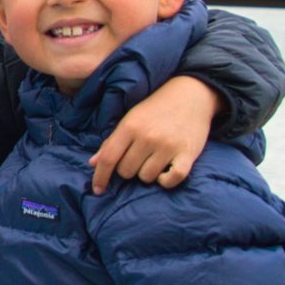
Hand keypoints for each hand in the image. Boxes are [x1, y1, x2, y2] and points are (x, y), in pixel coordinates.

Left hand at [91, 76, 221, 194]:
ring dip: (148, 173)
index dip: (100, 177)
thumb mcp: (131, 119)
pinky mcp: (187, 154)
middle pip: (126, 171)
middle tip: (139, 157)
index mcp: (130, 126)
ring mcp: (167, 146)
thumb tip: (93, 163)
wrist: (191, 94)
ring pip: (146, 177)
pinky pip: (172, 180)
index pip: (108, 158)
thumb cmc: (156, 108)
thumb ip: (112, 141)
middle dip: (129, 169)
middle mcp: (147, 137)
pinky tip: (165, 172)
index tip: (98, 190)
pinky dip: (166, 181)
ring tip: (154, 159)